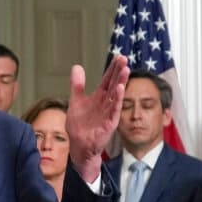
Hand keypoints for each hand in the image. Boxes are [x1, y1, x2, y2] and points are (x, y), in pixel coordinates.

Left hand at [65, 54, 129, 183]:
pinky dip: (118, 100)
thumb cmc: (79, 125)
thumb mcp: (76, 101)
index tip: (118, 56)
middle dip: (119, 72)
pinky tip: (120, 89)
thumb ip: (77, 85)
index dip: (113, 68)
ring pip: (117, 95)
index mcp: (100, 96)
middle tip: (124, 59)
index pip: (108, 79)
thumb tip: (77, 66)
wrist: (79, 145)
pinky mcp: (109, 123)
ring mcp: (109, 113)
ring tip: (125, 70)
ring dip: (121, 82)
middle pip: (115, 84)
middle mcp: (106, 103)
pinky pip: (114, 110)